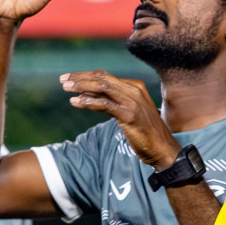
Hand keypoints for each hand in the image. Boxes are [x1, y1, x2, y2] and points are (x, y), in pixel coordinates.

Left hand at [60, 71, 179, 167]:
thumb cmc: (144, 132)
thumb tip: (85, 95)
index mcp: (134, 87)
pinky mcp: (130, 115)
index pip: (105, 76)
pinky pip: (105, 105)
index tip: (70, 78)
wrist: (163, 149)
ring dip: (82, 87)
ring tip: (66, 88)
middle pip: (102, 78)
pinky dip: (89, 102)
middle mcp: (134, 91)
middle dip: (80, 78)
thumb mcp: (127, 112)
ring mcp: (133, 102)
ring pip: (102, 88)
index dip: (85, 76)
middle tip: (63, 80)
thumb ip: (110, 101)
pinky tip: (76, 102)